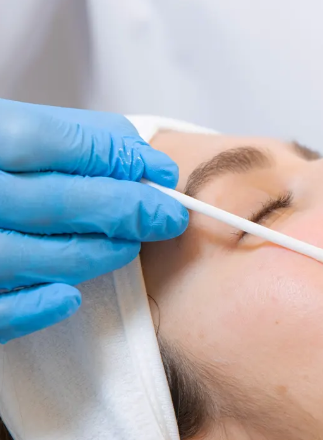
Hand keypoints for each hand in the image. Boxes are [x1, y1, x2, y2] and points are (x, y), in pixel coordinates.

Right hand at [0, 99, 187, 341]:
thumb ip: (52, 132)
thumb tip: (132, 149)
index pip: (57, 144)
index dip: (117, 159)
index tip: (158, 171)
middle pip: (59, 202)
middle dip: (128, 209)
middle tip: (168, 214)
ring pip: (38, 259)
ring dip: (96, 254)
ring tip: (127, 246)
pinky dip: (37, 307)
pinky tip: (68, 295)